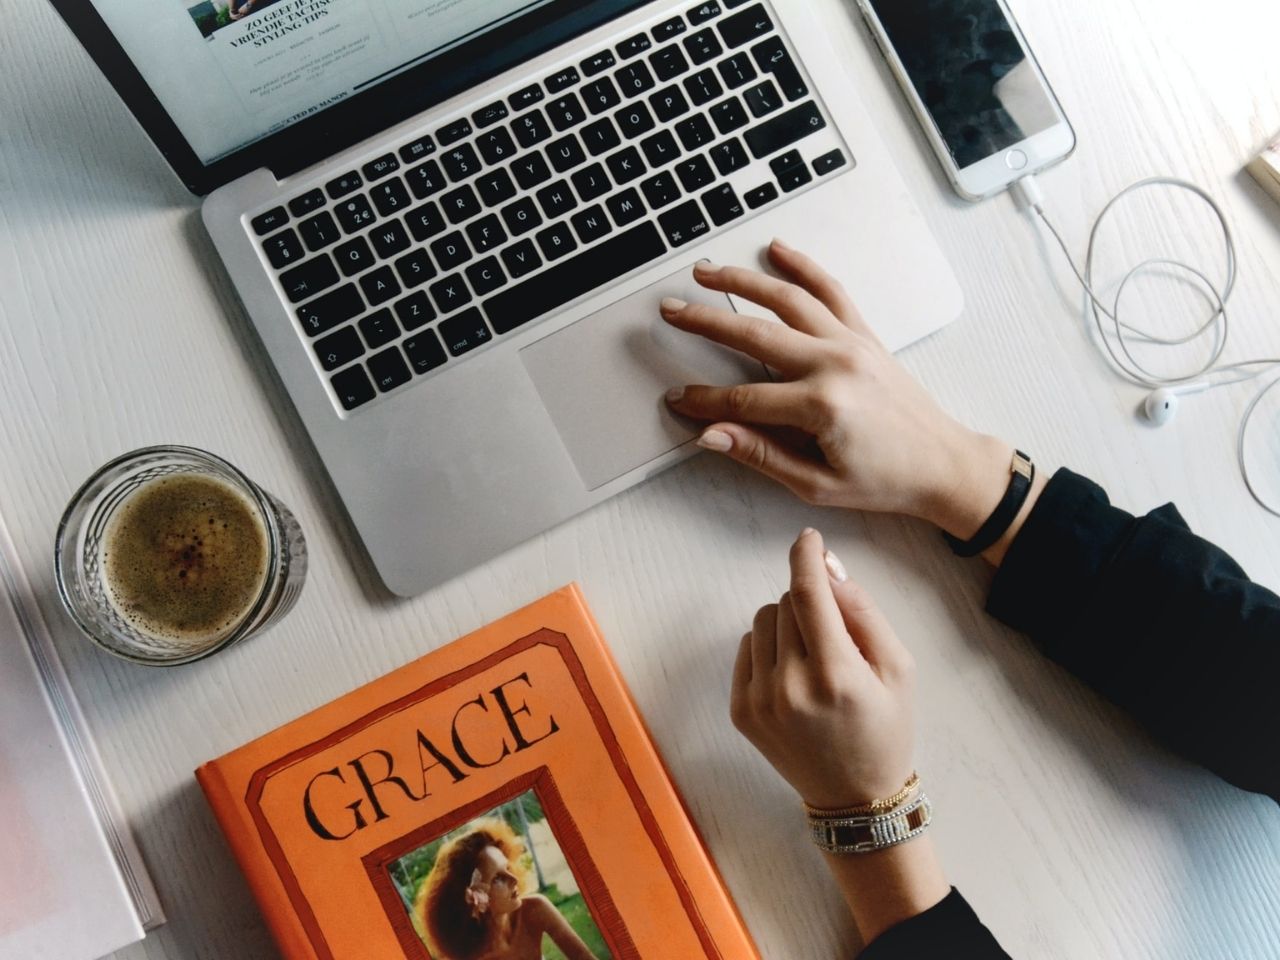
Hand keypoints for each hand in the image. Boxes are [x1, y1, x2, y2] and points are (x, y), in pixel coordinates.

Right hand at [662, 241, 1027, 551]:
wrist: (941, 464)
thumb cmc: (886, 479)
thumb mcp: (816, 483)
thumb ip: (760, 454)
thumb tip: (712, 435)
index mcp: (822, 405)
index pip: (743, 399)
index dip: (705, 400)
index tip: (677, 399)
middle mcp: (836, 364)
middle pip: (755, 333)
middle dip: (706, 320)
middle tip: (671, 311)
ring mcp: (852, 344)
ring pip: (788, 300)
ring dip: (743, 281)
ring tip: (706, 271)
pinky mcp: (865, 336)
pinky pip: (830, 291)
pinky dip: (803, 267)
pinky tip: (778, 251)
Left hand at [731, 529, 949, 945]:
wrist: (854, 797)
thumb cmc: (885, 728)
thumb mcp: (898, 668)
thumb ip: (863, 612)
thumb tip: (827, 567)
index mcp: (834, 675)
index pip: (807, 594)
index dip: (805, 557)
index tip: (808, 538)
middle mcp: (790, 687)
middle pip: (785, 603)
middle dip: (810, 603)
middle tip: (834, 635)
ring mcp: (759, 701)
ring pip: (761, 622)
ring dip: (786, 624)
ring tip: (814, 658)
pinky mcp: (740, 711)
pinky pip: (747, 648)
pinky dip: (768, 649)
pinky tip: (794, 676)